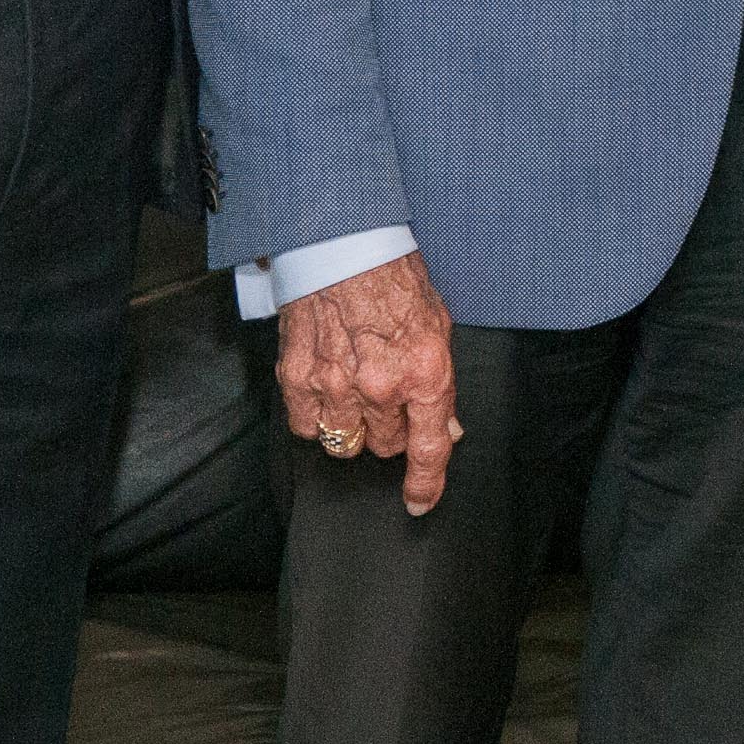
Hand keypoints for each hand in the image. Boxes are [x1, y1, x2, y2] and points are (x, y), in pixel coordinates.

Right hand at [276, 251, 460, 513]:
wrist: (342, 242)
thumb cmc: (394, 278)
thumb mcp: (437, 325)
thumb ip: (439, 382)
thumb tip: (446, 428)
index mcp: (424, 370)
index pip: (428, 447)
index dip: (426, 483)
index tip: (419, 501)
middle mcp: (380, 385)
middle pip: (386, 446)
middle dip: (391, 429)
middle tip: (387, 397)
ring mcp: (335, 385)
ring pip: (345, 443)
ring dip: (353, 427)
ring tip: (354, 392)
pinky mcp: (297, 378)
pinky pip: (306, 427)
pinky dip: (316, 417)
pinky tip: (325, 390)